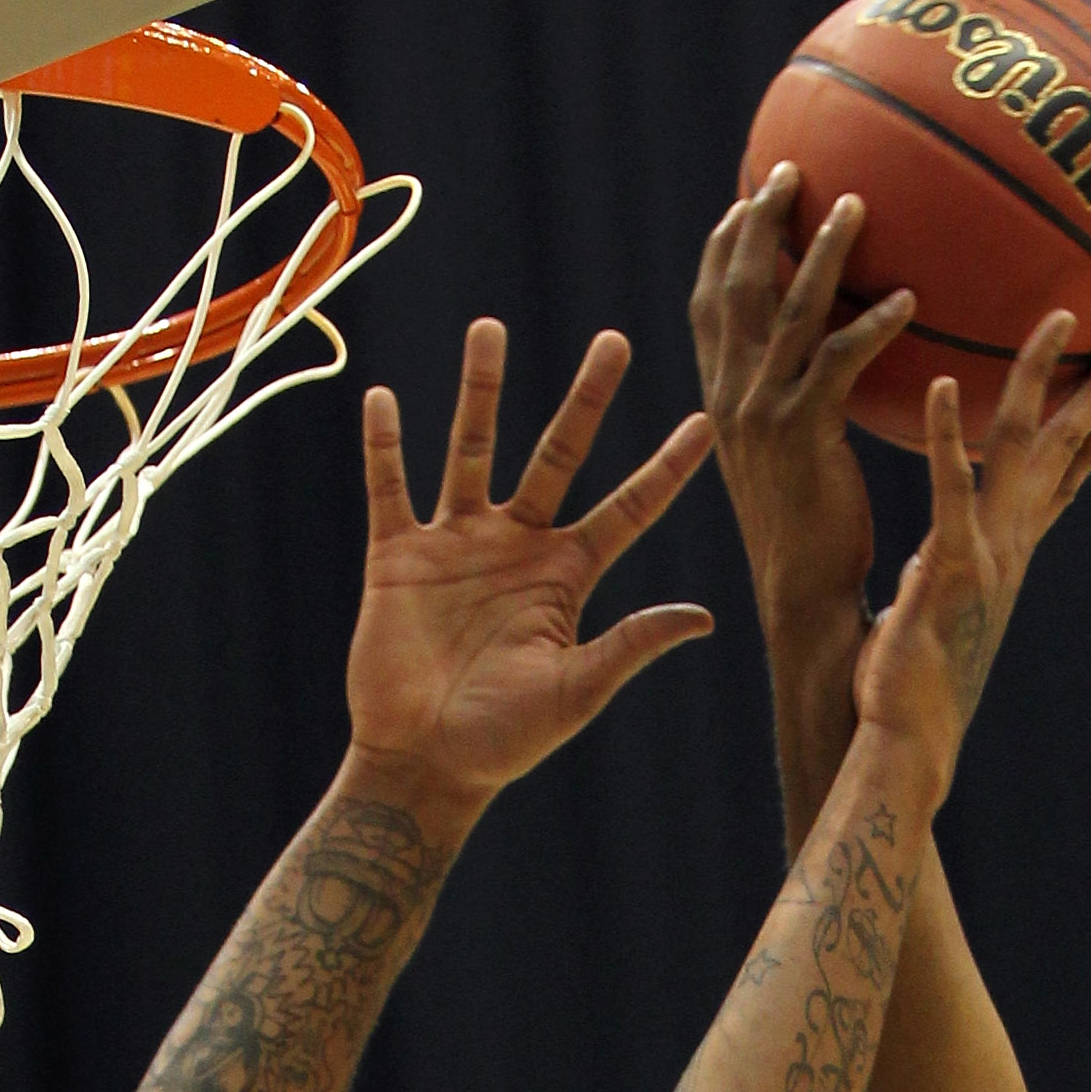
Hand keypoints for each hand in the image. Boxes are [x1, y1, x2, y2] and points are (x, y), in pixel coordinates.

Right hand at [341, 319, 713, 830]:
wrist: (424, 763)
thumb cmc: (505, 741)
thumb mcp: (579, 690)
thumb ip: (632, 644)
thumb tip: (706, 618)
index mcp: (565, 575)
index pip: (628, 509)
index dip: (665, 469)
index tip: (704, 424)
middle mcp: (516, 545)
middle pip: (558, 454)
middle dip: (586, 400)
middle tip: (615, 340)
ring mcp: (456, 544)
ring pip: (472, 448)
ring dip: (481, 390)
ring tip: (491, 328)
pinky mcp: (398, 557)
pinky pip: (390, 489)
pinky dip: (384, 446)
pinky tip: (383, 397)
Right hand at [690, 168, 908, 704]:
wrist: (802, 600)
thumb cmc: (811, 536)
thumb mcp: (791, 460)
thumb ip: (798, 406)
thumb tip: (830, 366)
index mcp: (722, 399)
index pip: (710, 305)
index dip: (724, 246)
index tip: (747, 196)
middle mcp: (732, 397)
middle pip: (738, 287)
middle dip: (760, 221)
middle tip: (791, 167)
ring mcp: (763, 415)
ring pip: (789, 312)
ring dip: (823, 252)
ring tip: (856, 203)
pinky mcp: (803, 438)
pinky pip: (838, 365)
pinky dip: (872, 327)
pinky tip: (909, 299)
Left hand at [851, 324, 1090, 801]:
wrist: (909, 742)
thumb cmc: (911, 688)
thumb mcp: (934, 617)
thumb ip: (937, 581)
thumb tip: (924, 569)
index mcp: (1009, 556)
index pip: (1063, 485)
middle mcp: (1011, 547)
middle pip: (1064, 451)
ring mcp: (988, 553)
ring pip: (1020, 450)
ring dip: (1039, 381)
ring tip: (1057, 321)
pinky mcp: (952, 567)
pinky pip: (949, 489)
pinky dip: (943, 436)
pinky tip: (936, 383)